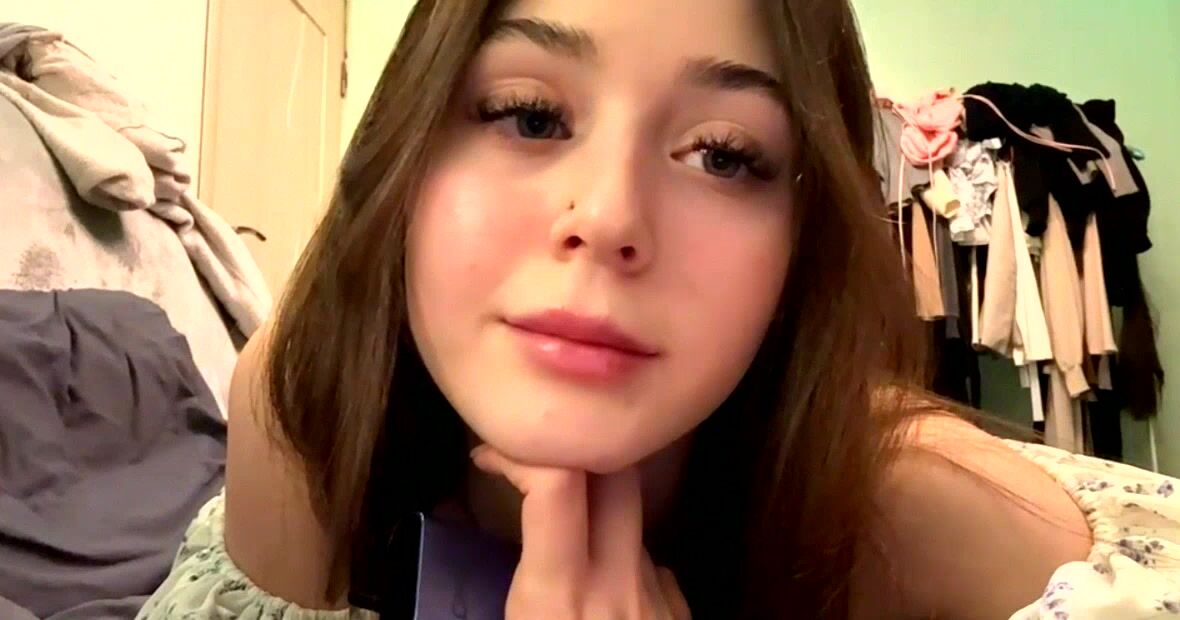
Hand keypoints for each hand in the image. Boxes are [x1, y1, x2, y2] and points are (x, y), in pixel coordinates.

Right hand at [471, 445, 690, 619]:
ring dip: (598, 519)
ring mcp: (658, 596)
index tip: (490, 456)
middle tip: (539, 467)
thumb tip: (514, 553)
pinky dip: (623, 568)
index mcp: (559, 596)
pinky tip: (605, 600)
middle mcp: (617, 583)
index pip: (556, 485)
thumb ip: (517, 588)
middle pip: (616, 474)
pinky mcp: (683, 612)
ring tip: (568, 550)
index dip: (520, 454)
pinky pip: (650, 567)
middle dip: (576, 454)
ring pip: (631, 524)